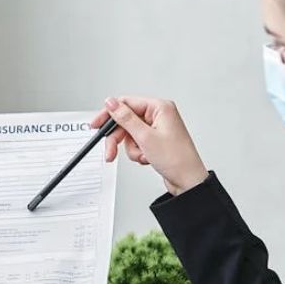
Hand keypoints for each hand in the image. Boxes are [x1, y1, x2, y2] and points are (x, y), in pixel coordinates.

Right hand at [92, 97, 208, 194]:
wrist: (188, 181)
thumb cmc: (176, 159)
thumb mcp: (145, 137)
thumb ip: (125, 118)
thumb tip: (111, 102)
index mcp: (160, 108)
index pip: (126, 103)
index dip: (109, 114)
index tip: (96, 125)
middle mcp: (159, 115)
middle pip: (126, 121)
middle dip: (119, 138)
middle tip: (110, 151)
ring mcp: (157, 128)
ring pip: (130, 134)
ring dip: (132, 148)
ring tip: (142, 156)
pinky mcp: (155, 140)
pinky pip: (137, 143)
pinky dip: (138, 152)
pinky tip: (146, 158)